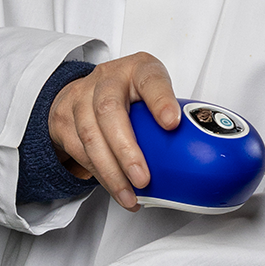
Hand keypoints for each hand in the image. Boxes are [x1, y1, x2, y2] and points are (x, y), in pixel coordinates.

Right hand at [48, 52, 180, 210]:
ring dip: (111, 173)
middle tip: (143, 178)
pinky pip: (80, 153)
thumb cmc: (128, 93)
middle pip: (109, 112)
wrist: (84, 91)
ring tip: (130, 195)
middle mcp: (106, 79)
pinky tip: (117, 189)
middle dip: (126, 150)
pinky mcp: (64, 120)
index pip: (149, 79)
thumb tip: (200, 148)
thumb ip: (170, 112)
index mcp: (137, 69)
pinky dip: (100, 176)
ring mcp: (80, 98)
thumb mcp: (152, 92)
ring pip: (91, 137)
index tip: (172, 123)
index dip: (160, 101)